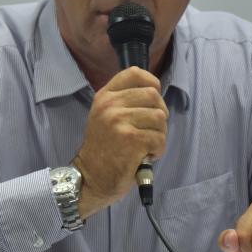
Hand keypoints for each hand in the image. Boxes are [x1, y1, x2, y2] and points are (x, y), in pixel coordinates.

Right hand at [74, 67, 168, 218]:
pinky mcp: (131, 139)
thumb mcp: (106, 116)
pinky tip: (145, 156)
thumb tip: (155, 94)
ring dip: (159, 135)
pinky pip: (160, 138)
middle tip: (150, 130)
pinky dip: (158, 150)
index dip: (152, 82)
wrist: (91, 178)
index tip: (153, 99)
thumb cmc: (104, 149)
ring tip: (145, 145)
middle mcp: (110, 105)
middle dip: (160, 114)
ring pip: (160, 117)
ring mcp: (120, 121)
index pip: (134, 73)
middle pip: (153, 95)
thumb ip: (125, 101)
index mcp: (105, 96)